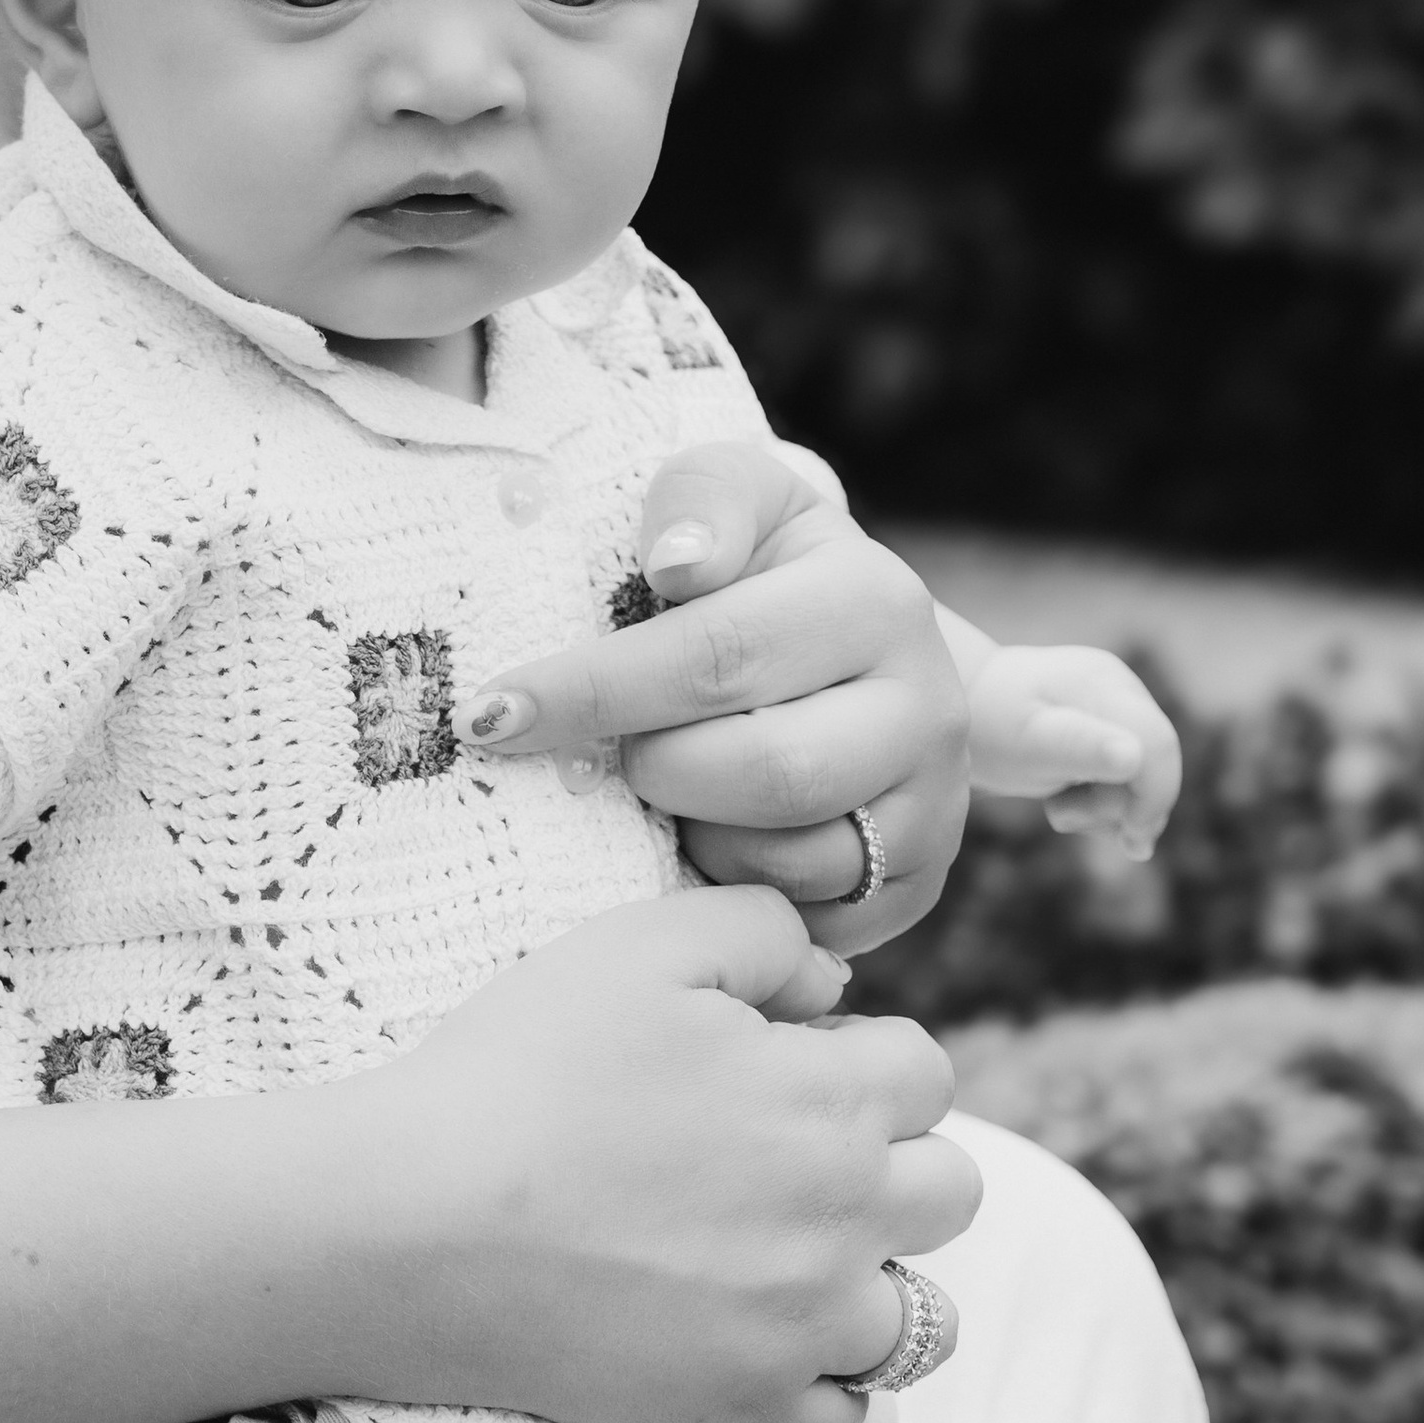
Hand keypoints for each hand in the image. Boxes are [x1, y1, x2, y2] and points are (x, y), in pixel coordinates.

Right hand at [379, 887, 978, 1422]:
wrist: (414, 1226)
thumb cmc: (519, 1071)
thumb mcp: (638, 945)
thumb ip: (763, 932)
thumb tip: (832, 988)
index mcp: (836, 1098)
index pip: (927, 1072)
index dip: (857, 1061)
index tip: (780, 1072)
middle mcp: (849, 1219)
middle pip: (950, 1193)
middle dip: (891, 1168)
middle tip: (785, 1166)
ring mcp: (805, 1328)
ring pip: (918, 1320)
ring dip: (871, 1285)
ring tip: (780, 1265)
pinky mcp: (747, 1411)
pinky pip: (845, 1420)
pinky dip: (818, 1386)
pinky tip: (753, 1345)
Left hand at [454, 442, 970, 954]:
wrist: (840, 648)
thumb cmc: (752, 569)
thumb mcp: (729, 499)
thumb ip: (700, 502)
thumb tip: (679, 564)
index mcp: (877, 602)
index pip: (717, 658)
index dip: (593, 690)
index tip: (492, 715)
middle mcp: (927, 709)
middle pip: (763, 774)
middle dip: (653, 771)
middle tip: (603, 758)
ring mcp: (931, 809)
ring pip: (783, 860)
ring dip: (690, 836)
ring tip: (664, 791)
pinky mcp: (911, 888)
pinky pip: (802, 923)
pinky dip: (729, 892)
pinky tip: (700, 842)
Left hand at [964, 643, 1181, 860]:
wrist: (961, 709)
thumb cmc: (988, 727)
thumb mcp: (1027, 744)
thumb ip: (1080, 748)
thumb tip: (1134, 758)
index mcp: (1103, 686)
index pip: (1158, 746)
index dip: (1154, 799)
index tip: (1131, 842)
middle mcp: (1120, 690)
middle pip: (1155, 764)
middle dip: (1121, 808)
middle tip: (1060, 817)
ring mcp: (1117, 707)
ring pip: (1144, 775)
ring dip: (1107, 808)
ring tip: (1055, 807)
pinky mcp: (1110, 729)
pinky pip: (1128, 776)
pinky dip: (1103, 801)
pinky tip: (1066, 802)